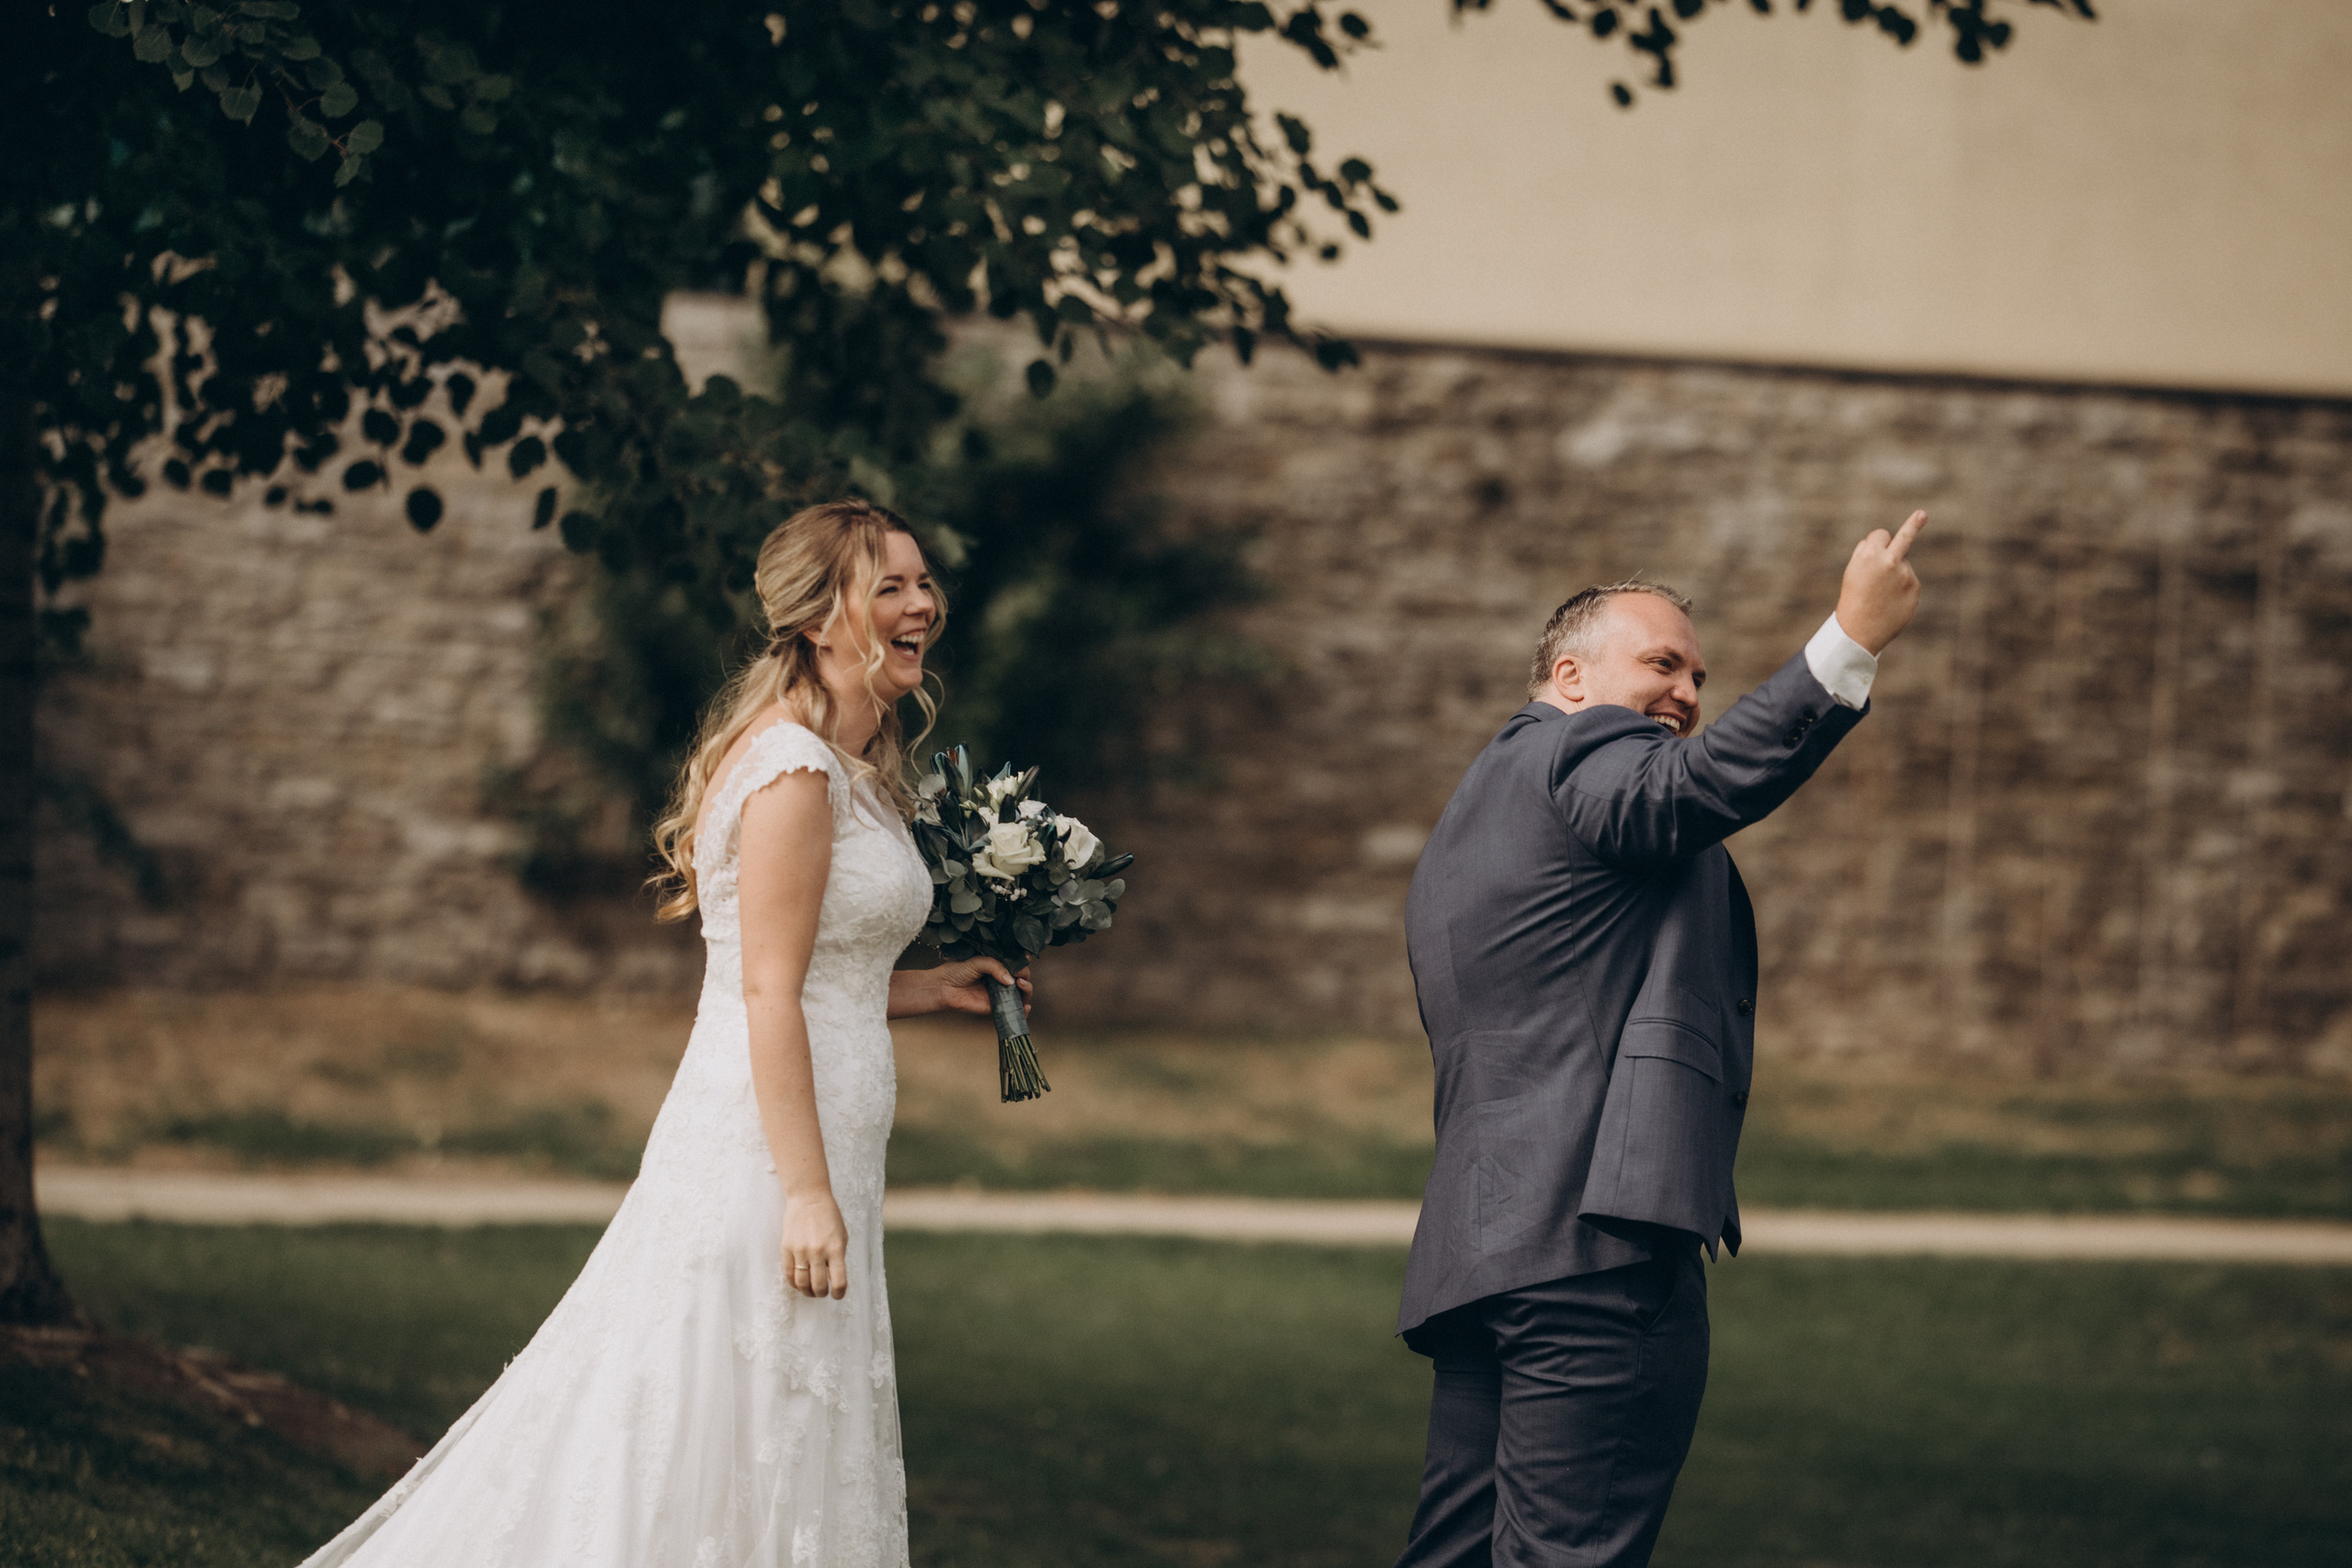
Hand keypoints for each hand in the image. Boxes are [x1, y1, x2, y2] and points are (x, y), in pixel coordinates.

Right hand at [781, 1189, 849, 1299]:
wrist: (809, 1198)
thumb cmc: (829, 1218)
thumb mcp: (841, 1237)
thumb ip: (839, 1258)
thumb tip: (834, 1280)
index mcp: (836, 1249)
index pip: (839, 1282)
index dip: (839, 1294)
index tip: (838, 1295)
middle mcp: (818, 1251)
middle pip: (818, 1286)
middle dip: (822, 1294)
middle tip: (823, 1292)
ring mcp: (801, 1250)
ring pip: (802, 1283)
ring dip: (807, 1291)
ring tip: (811, 1290)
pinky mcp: (787, 1248)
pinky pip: (788, 1274)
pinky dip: (794, 1283)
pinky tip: (799, 1283)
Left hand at [890, 957, 1031, 1018]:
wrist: (944, 988)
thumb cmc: (957, 971)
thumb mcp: (979, 962)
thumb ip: (996, 967)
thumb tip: (1012, 980)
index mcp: (997, 966)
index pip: (1016, 964)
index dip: (1023, 962)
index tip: (1025, 958)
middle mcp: (1001, 980)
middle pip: (1022, 978)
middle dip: (1025, 975)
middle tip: (1019, 975)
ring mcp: (1000, 994)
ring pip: (1021, 994)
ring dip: (1027, 989)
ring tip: (1021, 985)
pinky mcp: (996, 1008)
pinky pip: (1013, 1011)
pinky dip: (1023, 1011)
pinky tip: (1026, 1006)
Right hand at [1834, 509, 1928, 654]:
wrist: (1859, 632)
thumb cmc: (1853, 599)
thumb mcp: (1852, 572)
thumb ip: (1867, 553)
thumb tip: (1888, 540)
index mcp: (1870, 554)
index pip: (1880, 534)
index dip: (1875, 543)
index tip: (1876, 545)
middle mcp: (1890, 561)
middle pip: (1904, 537)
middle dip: (1913, 524)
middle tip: (1922, 514)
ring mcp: (1906, 575)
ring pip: (1902, 566)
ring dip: (1894, 575)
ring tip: (1880, 595)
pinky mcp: (1915, 588)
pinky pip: (1909, 582)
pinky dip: (1901, 589)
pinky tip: (1890, 602)